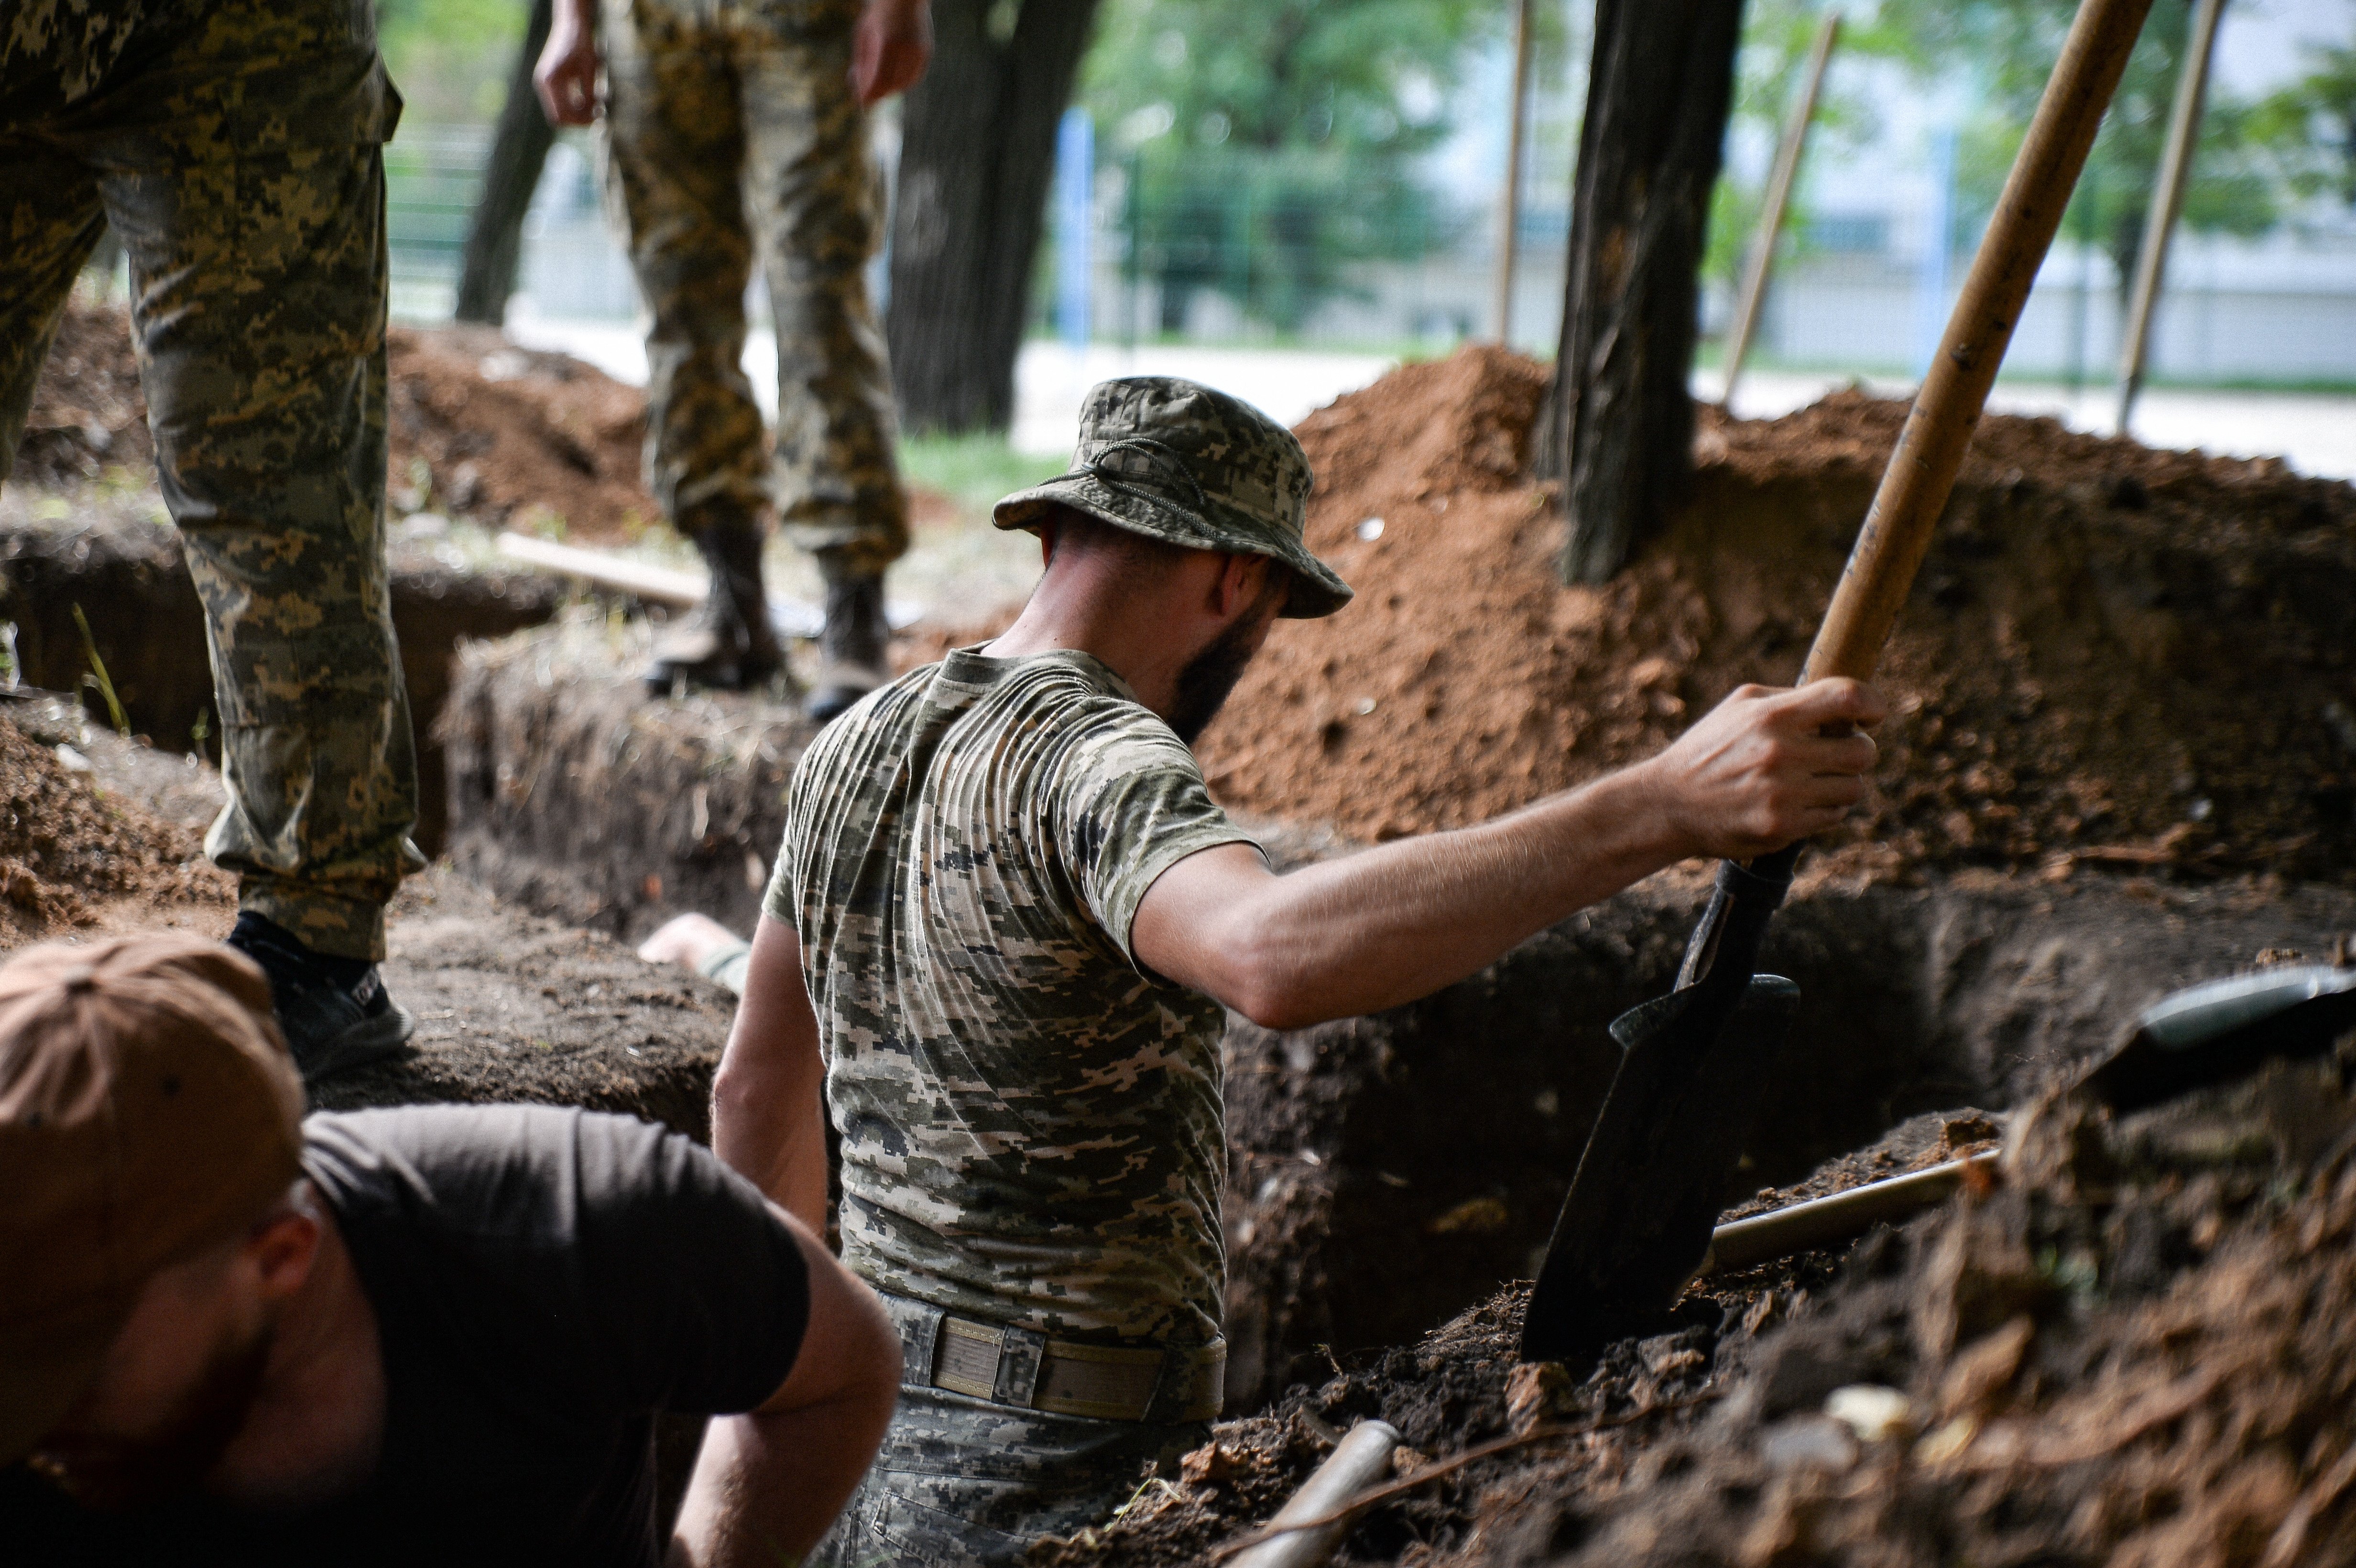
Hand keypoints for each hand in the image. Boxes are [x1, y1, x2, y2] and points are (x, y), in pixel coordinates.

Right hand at [535, 0, 601, 125]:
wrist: (570, 26)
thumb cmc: (582, 45)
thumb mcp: (590, 71)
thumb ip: (589, 95)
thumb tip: (593, 116)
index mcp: (551, 81)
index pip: (563, 115)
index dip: (580, 121)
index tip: (597, 117)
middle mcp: (543, 83)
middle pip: (559, 117)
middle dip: (578, 119)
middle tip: (598, 114)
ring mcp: (543, 83)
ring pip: (558, 111)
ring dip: (576, 112)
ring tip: (595, 106)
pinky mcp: (547, 81)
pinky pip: (558, 102)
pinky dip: (572, 104)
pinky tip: (587, 98)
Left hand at [851, 0, 932, 104]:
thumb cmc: (878, 15)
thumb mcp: (863, 35)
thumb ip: (862, 63)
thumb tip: (859, 91)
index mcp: (885, 43)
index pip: (878, 79)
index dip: (870, 94)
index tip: (862, 104)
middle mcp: (905, 48)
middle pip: (891, 84)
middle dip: (879, 93)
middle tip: (868, 98)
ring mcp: (918, 50)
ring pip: (904, 83)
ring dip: (891, 88)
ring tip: (880, 83)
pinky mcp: (926, 51)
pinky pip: (914, 76)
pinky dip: (903, 81)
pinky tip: (894, 77)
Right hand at [1643, 678, 1886, 860]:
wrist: (1667, 804)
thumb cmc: (1709, 749)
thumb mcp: (1739, 707)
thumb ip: (1791, 699)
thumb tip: (1847, 703)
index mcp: (1772, 715)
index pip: (1849, 697)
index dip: (1873, 703)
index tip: (1873, 714)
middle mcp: (1780, 753)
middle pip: (1863, 750)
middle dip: (1858, 750)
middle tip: (1840, 753)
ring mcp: (1782, 794)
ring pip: (1853, 788)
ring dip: (1841, 783)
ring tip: (1813, 780)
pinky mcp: (1781, 828)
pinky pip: (1833, 816)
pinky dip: (1824, 810)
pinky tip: (1798, 803)